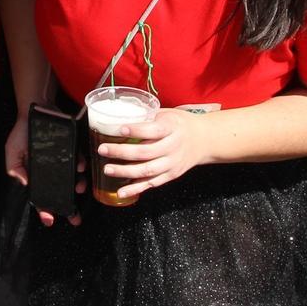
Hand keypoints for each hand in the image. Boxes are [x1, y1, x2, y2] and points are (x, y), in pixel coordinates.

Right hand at [7, 114, 84, 226]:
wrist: (35, 110)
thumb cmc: (21, 132)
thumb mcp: (12, 152)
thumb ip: (15, 170)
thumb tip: (26, 185)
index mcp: (36, 174)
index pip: (42, 197)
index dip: (45, 209)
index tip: (50, 220)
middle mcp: (52, 170)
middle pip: (61, 193)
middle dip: (68, 207)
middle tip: (74, 218)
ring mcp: (63, 161)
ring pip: (73, 179)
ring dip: (77, 186)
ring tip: (79, 189)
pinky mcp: (72, 149)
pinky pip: (79, 160)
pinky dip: (81, 166)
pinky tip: (81, 168)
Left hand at [95, 108, 211, 201]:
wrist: (203, 140)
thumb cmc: (180, 124)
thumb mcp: (167, 114)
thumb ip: (147, 117)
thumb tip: (118, 117)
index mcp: (172, 128)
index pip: (153, 130)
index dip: (136, 130)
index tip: (119, 128)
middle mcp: (173, 147)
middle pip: (146, 152)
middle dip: (122, 152)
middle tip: (103, 149)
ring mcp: (172, 163)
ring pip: (147, 170)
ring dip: (125, 172)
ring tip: (107, 169)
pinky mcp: (170, 175)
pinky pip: (151, 184)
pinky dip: (136, 189)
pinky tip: (121, 191)